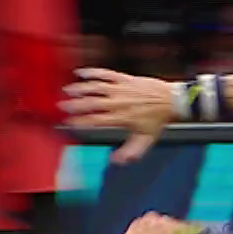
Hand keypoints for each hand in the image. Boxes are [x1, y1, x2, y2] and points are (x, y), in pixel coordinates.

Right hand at [61, 68, 177, 163]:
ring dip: (80, 88)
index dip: (81, 121)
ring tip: (67, 90)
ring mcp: (120, 89)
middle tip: (62, 106)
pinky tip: (80, 72)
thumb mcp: (146, 139)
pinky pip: (105, 74)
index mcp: (121, 118)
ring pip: (96, 87)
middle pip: (92, 103)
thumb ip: (131, 151)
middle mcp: (118, 103)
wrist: (170, 100)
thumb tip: (116, 161)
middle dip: (75, 105)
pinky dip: (92, 72)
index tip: (69, 123)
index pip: (97, 120)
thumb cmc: (157, 120)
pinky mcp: (124, 78)